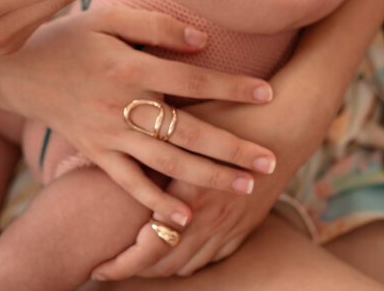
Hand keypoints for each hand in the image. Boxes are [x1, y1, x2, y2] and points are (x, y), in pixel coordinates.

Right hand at [0, 0, 277, 225]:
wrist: (13, 68)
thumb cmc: (68, 35)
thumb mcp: (110, 17)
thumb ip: (158, 26)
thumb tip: (204, 42)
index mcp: (129, 66)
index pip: (193, 80)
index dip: (232, 88)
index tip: (268, 94)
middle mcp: (121, 105)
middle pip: (187, 131)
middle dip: (232, 147)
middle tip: (271, 159)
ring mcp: (107, 134)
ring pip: (165, 162)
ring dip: (207, 177)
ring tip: (246, 186)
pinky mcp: (94, 153)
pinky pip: (127, 183)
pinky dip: (153, 202)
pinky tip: (183, 216)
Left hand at [90, 100, 295, 280]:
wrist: (286, 122)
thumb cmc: (229, 112)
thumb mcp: (183, 124)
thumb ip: (152, 146)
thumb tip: (114, 146)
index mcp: (187, 197)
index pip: (147, 251)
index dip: (119, 266)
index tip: (97, 268)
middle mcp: (209, 219)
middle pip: (165, 265)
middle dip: (136, 270)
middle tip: (113, 261)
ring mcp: (231, 225)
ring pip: (190, 265)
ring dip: (164, 266)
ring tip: (143, 256)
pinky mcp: (247, 224)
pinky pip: (215, 256)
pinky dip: (194, 259)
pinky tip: (182, 246)